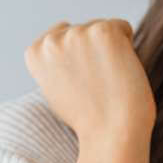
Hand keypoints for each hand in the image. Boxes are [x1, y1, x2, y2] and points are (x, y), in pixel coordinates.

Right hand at [23, 18, 156, 139]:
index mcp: (35, 53)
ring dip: (110, 51)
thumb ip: (57, 61)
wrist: (110, 134)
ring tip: (107, 81)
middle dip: (93, 52)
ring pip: (102, 28)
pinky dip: (127, 47)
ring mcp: (77, 34)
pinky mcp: (103, 31)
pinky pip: (123, 27)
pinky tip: (119, 71)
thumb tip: (70, 39)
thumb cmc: (89, 118)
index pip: (61, 35)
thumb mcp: (56, 87)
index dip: (77, 59)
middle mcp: (51, 40)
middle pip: (83, 30)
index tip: (79, 83)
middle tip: (95, 86)